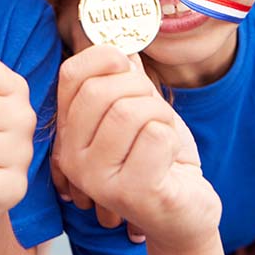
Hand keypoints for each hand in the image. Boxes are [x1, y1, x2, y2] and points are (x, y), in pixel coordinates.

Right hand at [54, 45, 221, 252]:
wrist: (184, 211)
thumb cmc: (160, 158)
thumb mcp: (141, 110)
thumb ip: (126, 79)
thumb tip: (122, 43)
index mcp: (70, 132)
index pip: (71, 74)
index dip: (104, 57)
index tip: (128, 67)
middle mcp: (73, 158)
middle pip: (101, 90)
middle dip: (142, 89)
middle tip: (155, 112)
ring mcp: (98, 179)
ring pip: (129, 111)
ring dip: (161, 115)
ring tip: (163, 136)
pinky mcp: (131, 193)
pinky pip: (156, 136)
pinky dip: (174, 138)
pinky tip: (169, 159)